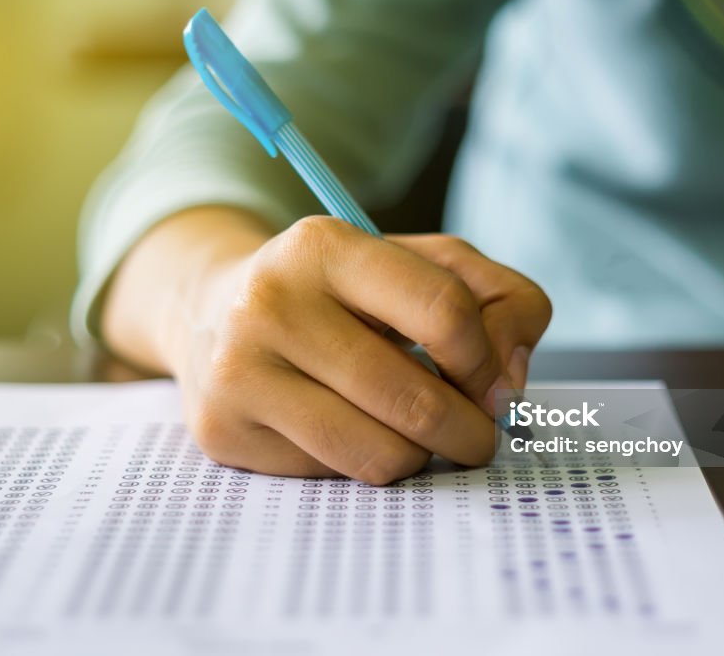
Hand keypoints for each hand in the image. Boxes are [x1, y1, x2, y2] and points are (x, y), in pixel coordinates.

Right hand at [102, 208, 551, 483]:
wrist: (213, 310)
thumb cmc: (338, 291)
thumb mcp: (418, 264)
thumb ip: (496, 297)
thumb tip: (510, 379)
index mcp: (324, 247)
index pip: (445, 313)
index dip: (488, 362)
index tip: (495, 385)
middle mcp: (270, 303)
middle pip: (417, 399)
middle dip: (472, 432)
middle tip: (479, 436)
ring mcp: (238, 371)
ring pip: (380, 455)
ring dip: (422, 456)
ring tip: (419, 436)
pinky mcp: (223, 430)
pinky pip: (335, 477)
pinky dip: (366, 465)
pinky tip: (354, 432)